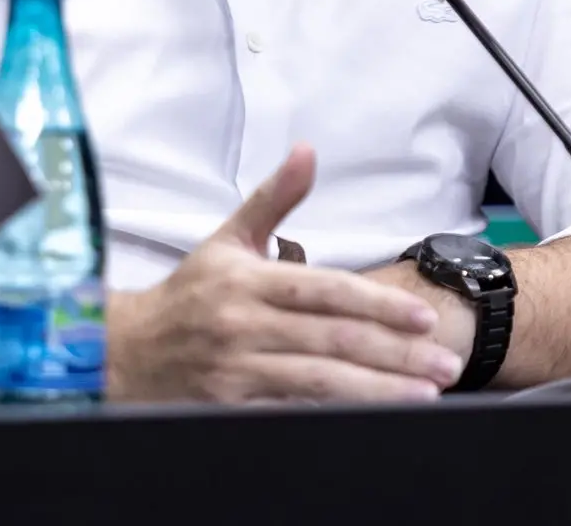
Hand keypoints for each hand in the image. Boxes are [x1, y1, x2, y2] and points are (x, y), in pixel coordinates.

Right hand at [108, 145, 465, 403]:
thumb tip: (307, 151)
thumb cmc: (187, 295)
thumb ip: (273, 200)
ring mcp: (236, 372)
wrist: (124, 352)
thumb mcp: (226, 241)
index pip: (324, 290)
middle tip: (447, 363)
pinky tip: (372, 418)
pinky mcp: (229, 409)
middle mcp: (242, 325)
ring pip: (320, 382)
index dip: (377, 304)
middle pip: (332, 338)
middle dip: (396, 353)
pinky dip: (333, 417)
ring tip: (426, 393)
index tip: (423, 316)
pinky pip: (291, 414)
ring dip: (378, 390)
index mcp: (246, 280)